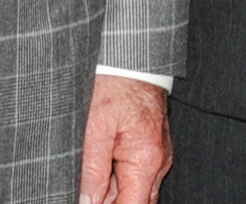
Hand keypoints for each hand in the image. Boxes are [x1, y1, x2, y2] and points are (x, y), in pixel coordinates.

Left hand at [78, 73, 170, 203]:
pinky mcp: (151, 145)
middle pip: (136, 202)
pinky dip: (117, 178)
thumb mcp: (95, 128)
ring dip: (112, 192)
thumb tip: (87, 201)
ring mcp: (157, 153)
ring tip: (93, 173)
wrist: (133, 56)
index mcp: (146, 159)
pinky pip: (136, 173)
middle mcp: (158, 160)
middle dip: (110, 202)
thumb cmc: (116, 84)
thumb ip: (92, 170)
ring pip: (135, 189)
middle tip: (88, 192)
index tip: (89, 203)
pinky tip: (100, 168)